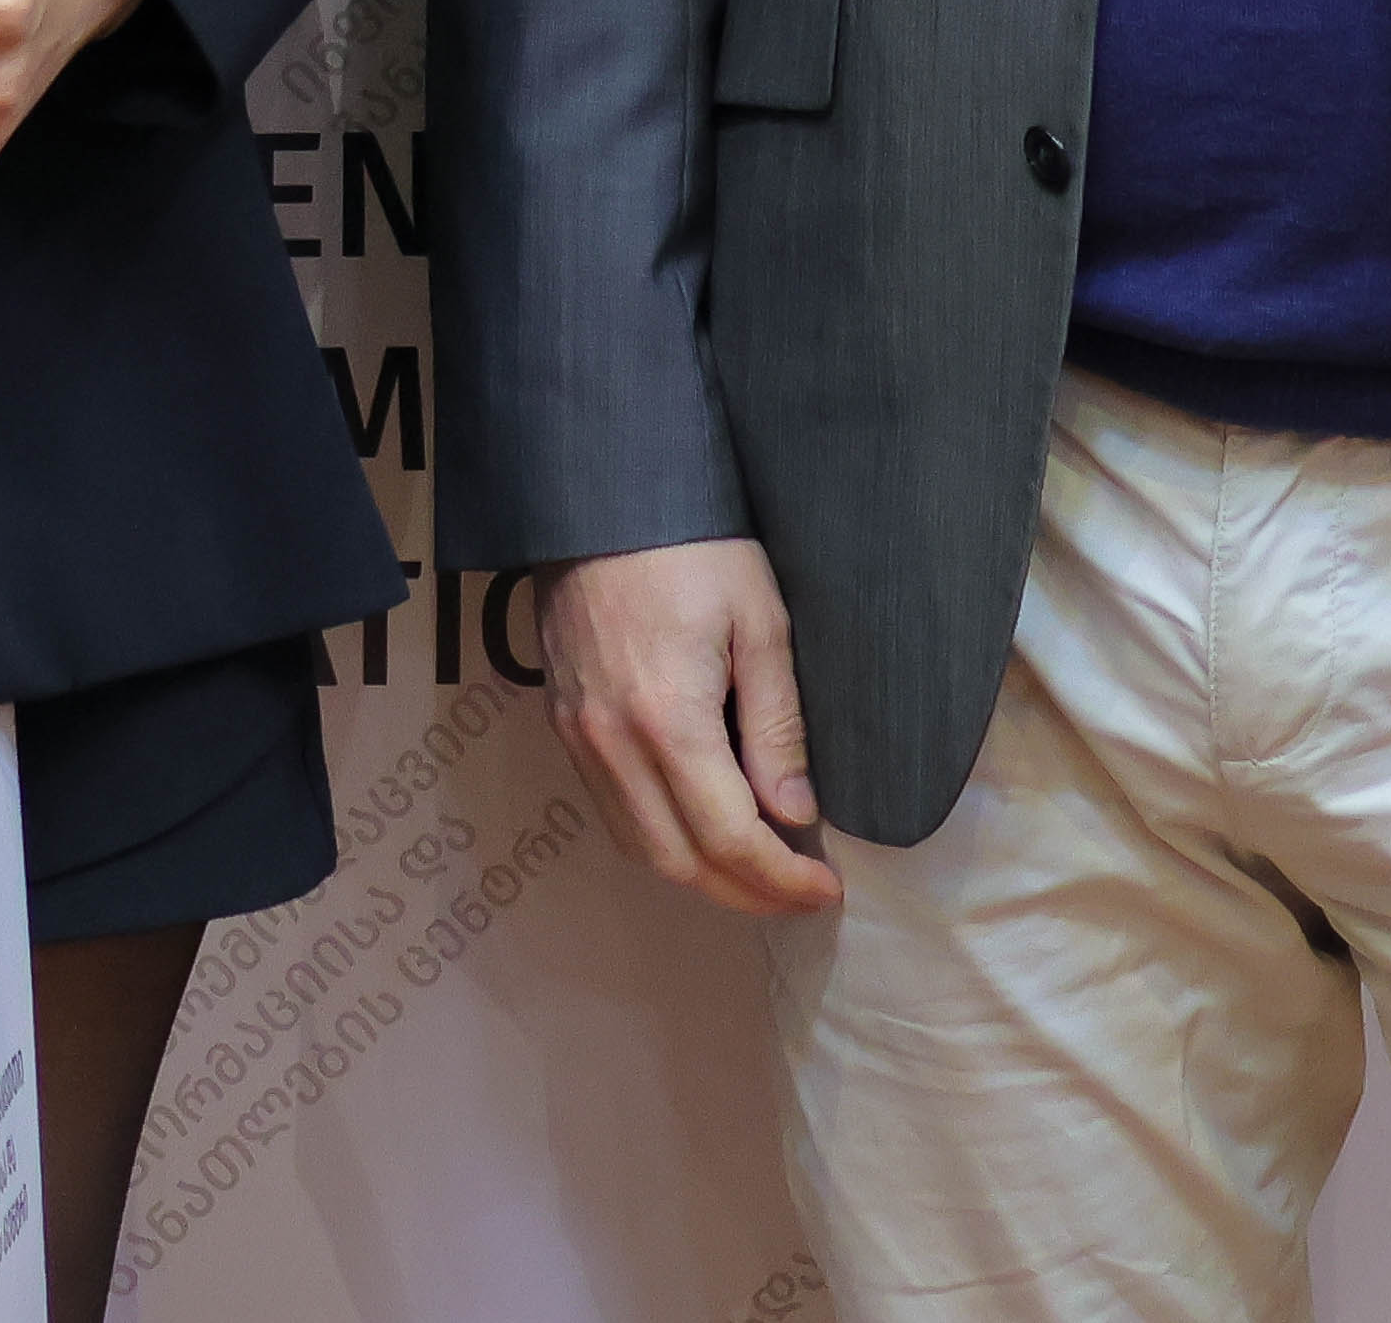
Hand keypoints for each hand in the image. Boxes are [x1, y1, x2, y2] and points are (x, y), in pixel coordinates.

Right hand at [540, 538, 840, 919]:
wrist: (598, 496)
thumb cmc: (693, 548)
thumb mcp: (760, 625)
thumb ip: (777, 727)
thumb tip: (794, 813)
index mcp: (667, 721)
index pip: (730, 838)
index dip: (782, 879)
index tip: (826, 887)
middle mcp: (611, 744)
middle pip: (679, 861)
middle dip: (745, 893)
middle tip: (798, 892)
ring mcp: (578, 736)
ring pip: (638, 846)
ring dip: (700, 875)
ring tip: (756, 872)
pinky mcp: (563, 723)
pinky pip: (610, 811)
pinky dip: (660, 840)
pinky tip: (699, 828)